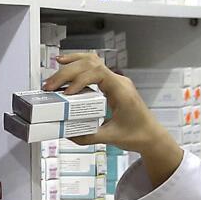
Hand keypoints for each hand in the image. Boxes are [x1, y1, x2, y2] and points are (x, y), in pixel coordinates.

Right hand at [42, 52, 183, 186]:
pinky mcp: (111, 84)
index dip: (78, 80)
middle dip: (68, 72)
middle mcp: (118, 81)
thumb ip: (87, 136)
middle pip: (91, 64)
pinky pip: (94, 68)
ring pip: (92, 61)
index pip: (98, 74)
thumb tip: (66, 133)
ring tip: (55, 67)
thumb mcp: (110, 138)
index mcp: (121, 91)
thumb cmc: (136, 134)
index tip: (66, 94)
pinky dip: (79, 64)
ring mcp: (115, 80)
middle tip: (49, 85)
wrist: (151, 135)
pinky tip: (66, 64)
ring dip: (73, 63)